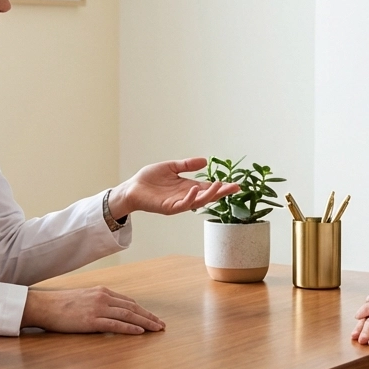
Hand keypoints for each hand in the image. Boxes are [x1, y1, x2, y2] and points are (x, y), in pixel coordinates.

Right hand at [22, 286, 165, 334]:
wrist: (44, 306)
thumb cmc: (61, 305)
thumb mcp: (84, 299)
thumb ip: (98, 303)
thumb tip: (110, 314)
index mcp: (102, 291)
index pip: (128, 301)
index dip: (142, 310)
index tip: (153, 317)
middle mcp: (103, 297)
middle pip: (132, 308)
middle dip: (149, 316)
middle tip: (161, 325)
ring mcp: (98, 308)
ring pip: (128, 316)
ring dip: (145, 323)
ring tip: (156, 329)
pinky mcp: (92, 321)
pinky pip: (115, 325)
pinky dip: (129, 328)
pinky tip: (140, 332)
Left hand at [107, 157, 240, 217]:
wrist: (133, 187)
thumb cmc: (150, 178)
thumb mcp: (172, 167)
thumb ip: (187, 165)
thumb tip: (205, 161)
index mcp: (187, 187)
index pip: (208, 187)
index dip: (221, 187)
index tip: (235, 184)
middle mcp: (185, 196)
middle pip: (208, 196)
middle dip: (221, 192)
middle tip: (234, 187)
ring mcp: (178, 203)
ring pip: (198, 201)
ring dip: (209, 194)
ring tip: (219, 185)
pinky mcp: (169, 207)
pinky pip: (182, 204)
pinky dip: (190, 198)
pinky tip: (196, 189)